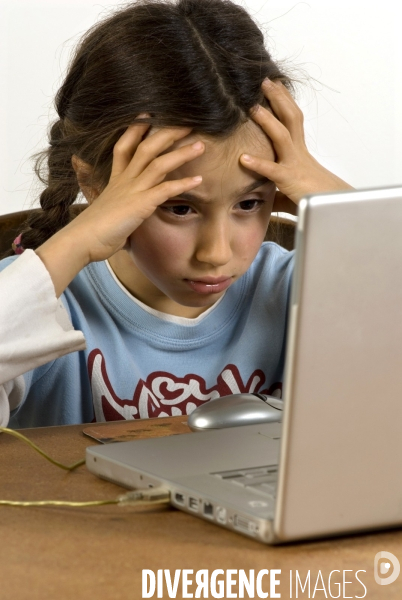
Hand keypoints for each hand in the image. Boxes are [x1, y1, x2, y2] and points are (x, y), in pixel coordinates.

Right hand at [71, 123, 204, 262]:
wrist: (82, 240)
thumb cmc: (93, 230)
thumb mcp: (103, 208)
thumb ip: (111, 202)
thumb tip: (114, 204)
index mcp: (115, 179)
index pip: (124, 146)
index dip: (135, 129)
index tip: (147, 114)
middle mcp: (124, 180)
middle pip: (146, 147)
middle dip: (167, 133)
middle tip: (187, 122)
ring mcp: (132, 190)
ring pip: (158, 164)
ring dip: (181, 154)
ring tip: (201, 146)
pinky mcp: (140, 204)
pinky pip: (165, 189)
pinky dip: (183, 184)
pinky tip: (199, 180)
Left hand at [239, 79, 352, 212]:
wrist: (333, 208)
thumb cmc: (314, 196)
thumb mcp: (292, 187)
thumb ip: (277, 186)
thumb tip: (264, 192)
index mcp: (299, 150)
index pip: (292, 118)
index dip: (284, 100)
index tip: (274, 84)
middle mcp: (298, 152)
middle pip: (290, 117)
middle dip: (278, 97)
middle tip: (264, 80)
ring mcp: (294, 164)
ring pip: (282, 135)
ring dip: (267, 120)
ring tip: (252, 108)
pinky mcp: (290, 180)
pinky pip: (272, 170)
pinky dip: (257, 164)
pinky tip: (243, 158)